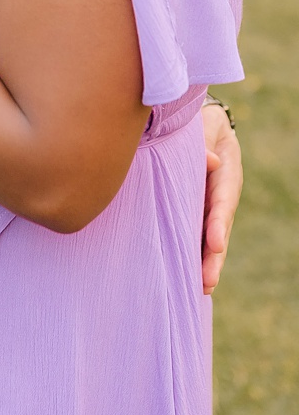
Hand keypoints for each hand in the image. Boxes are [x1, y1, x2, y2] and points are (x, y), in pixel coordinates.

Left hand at [201, 100, 241, 293]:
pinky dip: (195, 252)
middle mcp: (220, 194)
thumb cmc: (197, 126)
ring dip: (205, 262)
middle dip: (212, 256)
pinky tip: (191, 277)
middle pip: (218, 228)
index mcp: (224, 174)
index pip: (221, 202)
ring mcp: (209, 204)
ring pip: (208, 237)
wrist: (200, 126)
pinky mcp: (196, 210)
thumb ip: (203, 143)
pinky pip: (196, 233)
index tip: (215, 243)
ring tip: (201, 288)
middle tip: (206, 281)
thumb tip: (209, 160)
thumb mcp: (202, 128)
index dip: (218, 223)